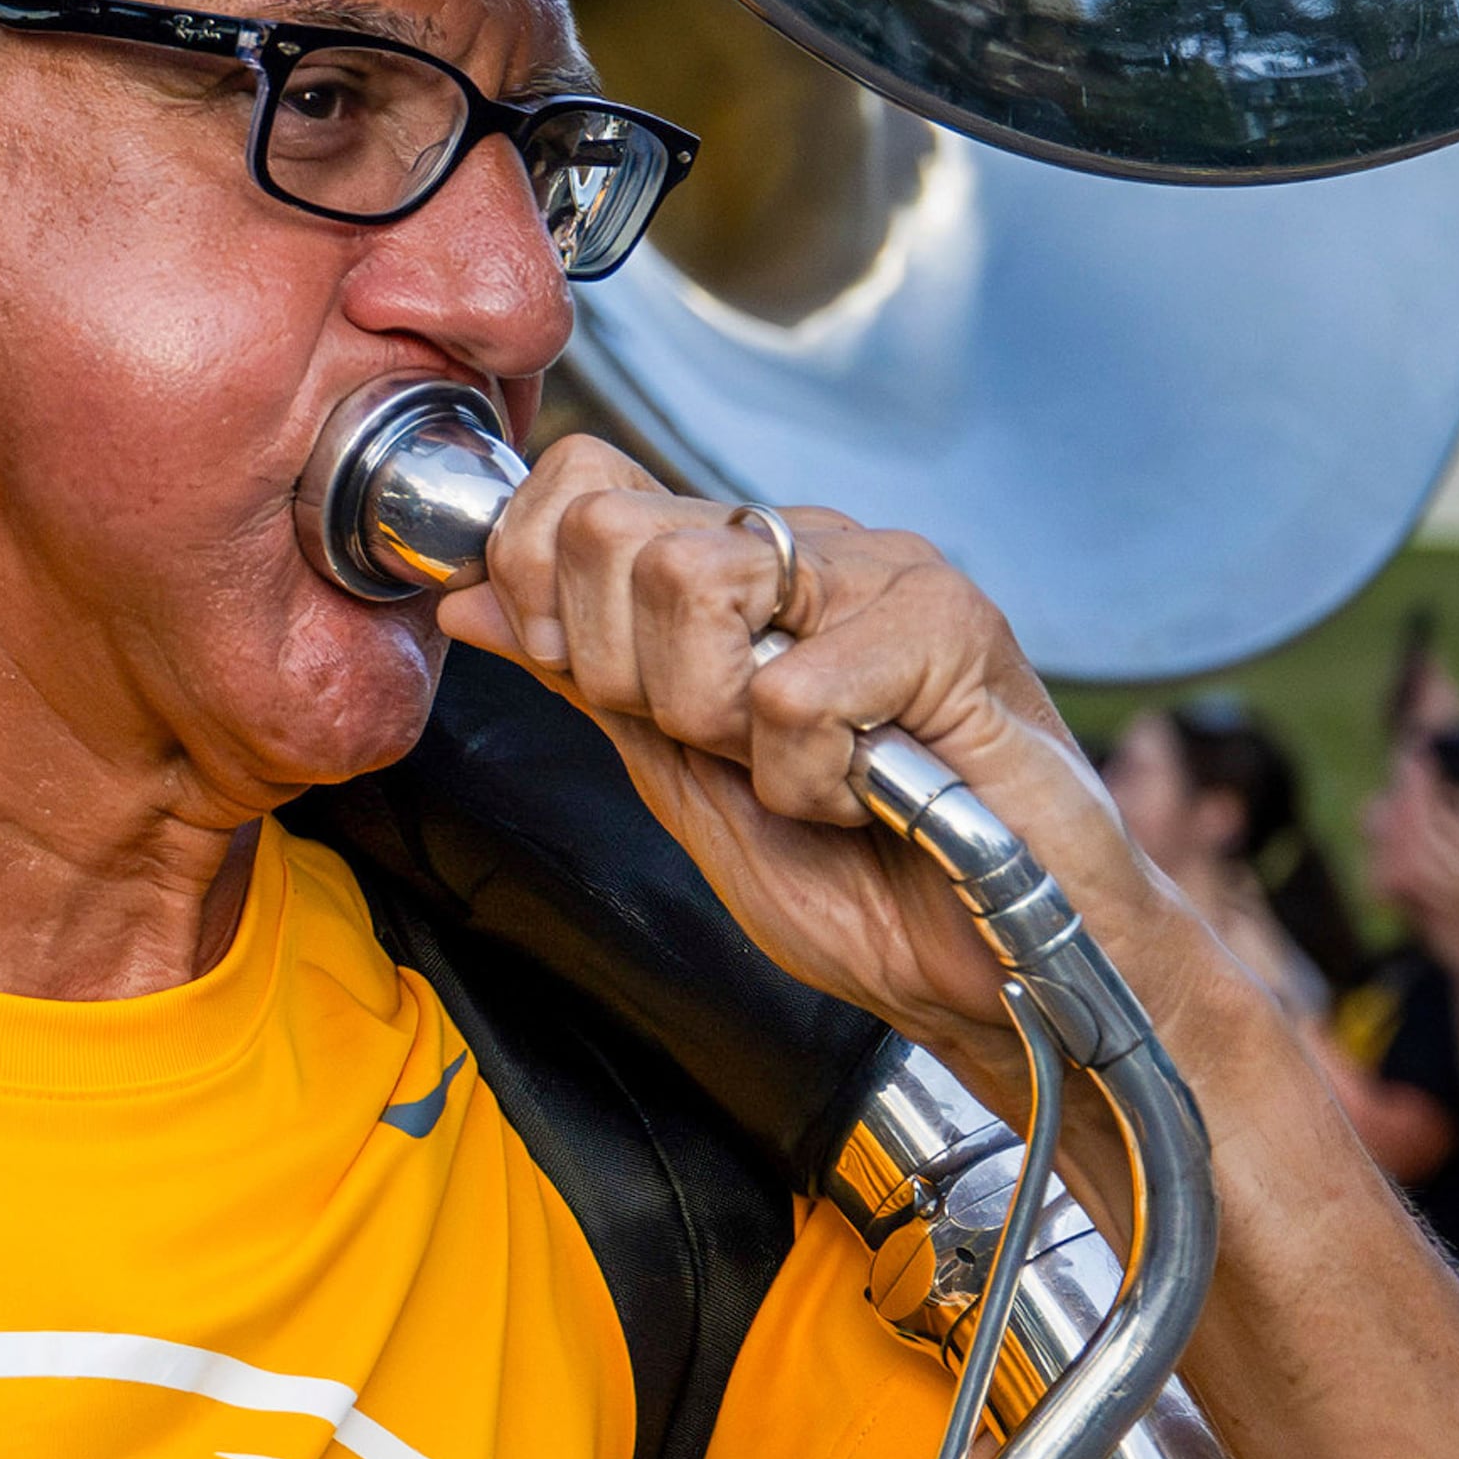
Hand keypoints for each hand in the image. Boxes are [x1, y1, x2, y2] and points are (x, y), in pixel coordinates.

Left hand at [433, 435, 1219, 1086]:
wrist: (994, 973)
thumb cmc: (859, 883)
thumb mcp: (676, 778)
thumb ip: (579, 679)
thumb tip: (465, 597)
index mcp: (738, 568)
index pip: (582, 485)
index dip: (544, 586)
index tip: (600, 687)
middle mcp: (808, 546)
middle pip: (612, 532)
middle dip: (627, 673)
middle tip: (718, 747)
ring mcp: (884, 571)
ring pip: (690, 585)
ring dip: (718, 723)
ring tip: (803, 774)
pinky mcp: (952, 627)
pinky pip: (790, 691)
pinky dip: (810, 780)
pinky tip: (873, 797)